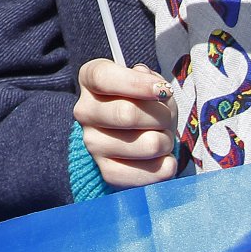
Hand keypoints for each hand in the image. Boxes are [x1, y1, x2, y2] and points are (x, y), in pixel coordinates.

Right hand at [73, 58, 176, 189]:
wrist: (137, 135)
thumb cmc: (144, 101)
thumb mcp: (148, 82)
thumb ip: (148, 78)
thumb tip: (146, 79)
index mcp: (89, 80)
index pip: (102, 78)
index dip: (135, 84)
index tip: (162, 90)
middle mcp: (84, 111)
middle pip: (127, 114)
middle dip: (160, 117)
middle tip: (166, 118)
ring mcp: (92, 144)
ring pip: (147, 144)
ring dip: (166, 141)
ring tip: (162, 138)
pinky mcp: (107, 171)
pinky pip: (146, 173)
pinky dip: (165, 167)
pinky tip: (163, 159)